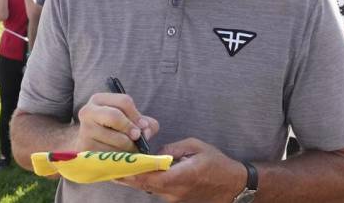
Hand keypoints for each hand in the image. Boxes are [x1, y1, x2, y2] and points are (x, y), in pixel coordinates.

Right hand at [75, 93, 158, 152]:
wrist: (92, 144)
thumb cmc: (116, 129)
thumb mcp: (131, 120)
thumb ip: (146, 123)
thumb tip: (146, 132)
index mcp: (100, 99)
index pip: (124, 101)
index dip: (137, 115)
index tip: (143, 126)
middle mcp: (88, 112)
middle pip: (114, 116)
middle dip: (130, 128)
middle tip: (137, 137)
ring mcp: (84, 130)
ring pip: (113, 138)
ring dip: (127, 146)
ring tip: (131, 148)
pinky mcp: (85, 148)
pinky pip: (108, 153)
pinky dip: (119, 156)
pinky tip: (120, 156)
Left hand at [118, 138, 244, 202]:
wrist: (232, 185)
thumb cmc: (216, 163)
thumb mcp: (196, 147)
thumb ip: (173, 149)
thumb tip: (155, 153)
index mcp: (182, 176)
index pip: (152, 177)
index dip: (133, 173)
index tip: (119, 166)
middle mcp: (175, 191)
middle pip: (146, 185)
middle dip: (128, 177)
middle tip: (111, 169)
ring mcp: (175, 199)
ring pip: (150, 189)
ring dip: (138, 179)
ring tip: (123, 169)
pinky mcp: (176, 201)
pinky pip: (158, 191)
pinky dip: (148, 182)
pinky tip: (141, 174)